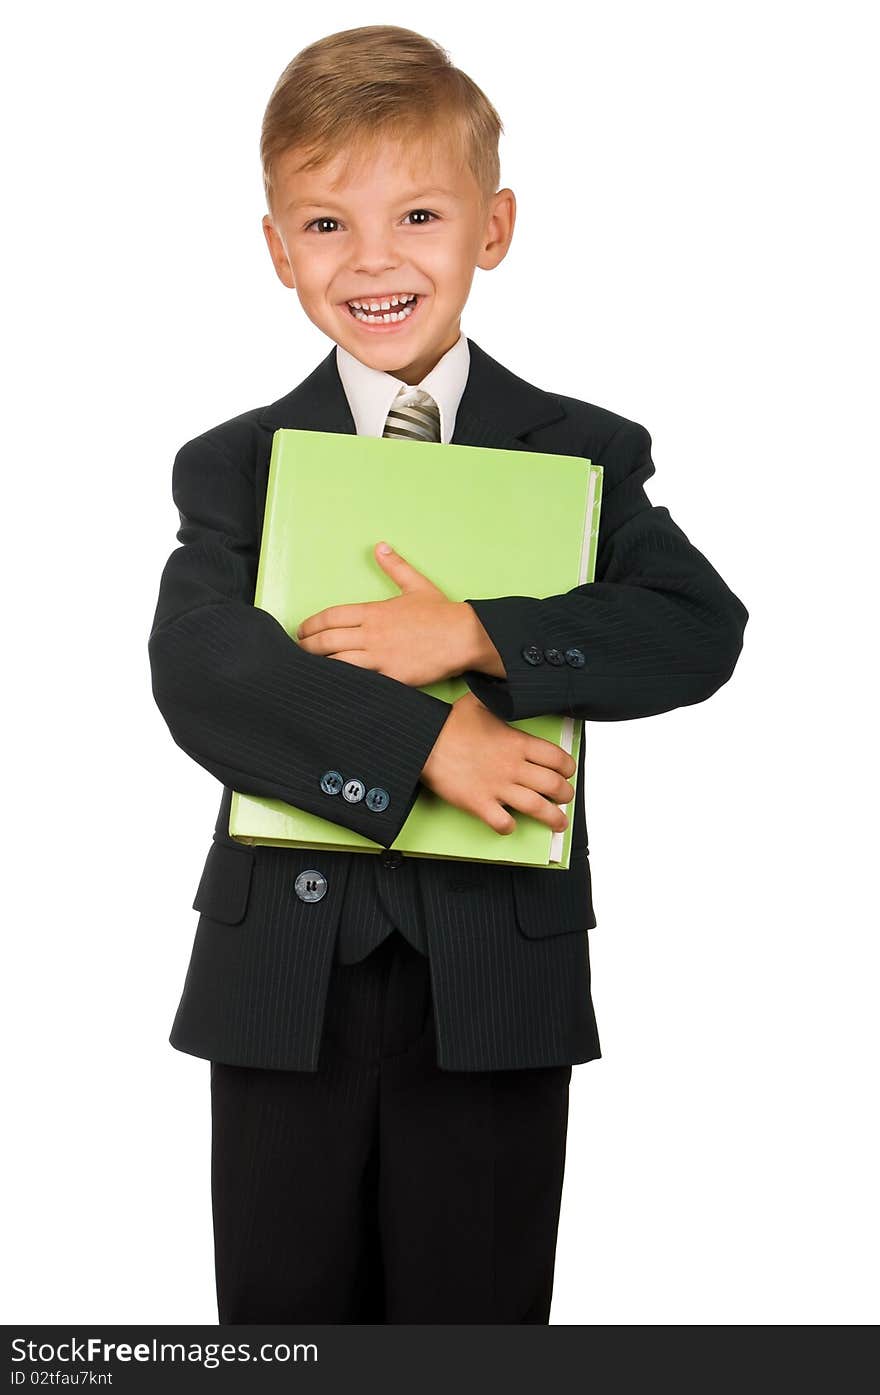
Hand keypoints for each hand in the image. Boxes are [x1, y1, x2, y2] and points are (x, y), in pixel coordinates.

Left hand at [295, 542, 484, 684]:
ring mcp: (380, 657)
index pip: (331, 617)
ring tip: (309, 671)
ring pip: (337, 663)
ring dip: (320, 666)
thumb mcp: (417, 585)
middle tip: (299, 652)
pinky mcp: (391, 677)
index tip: (302, 631)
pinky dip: (343, 683)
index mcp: (374, 612)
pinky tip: (334, 686)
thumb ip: (395, 566)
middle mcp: (372, 634)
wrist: (464, 636)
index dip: (311, 625)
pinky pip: (360, 682)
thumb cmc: (442, 613)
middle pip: (326, 641)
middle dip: (307, 647)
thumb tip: (380, 547)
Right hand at [421, 691, 575, 835]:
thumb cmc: (448, 722)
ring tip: (559, 823)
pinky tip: (511, 824)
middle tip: (565, 798)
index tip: (567, 773)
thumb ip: (500, 698)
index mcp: (517, 742)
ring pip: (537, 808)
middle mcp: (512, 766)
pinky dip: (510, 827)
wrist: (422, 740)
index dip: (568, 768)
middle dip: (565, 795)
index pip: (557, 758)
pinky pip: (503, 822)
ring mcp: (497, 786)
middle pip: (554, 786)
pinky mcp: (478, 803)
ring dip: (553, 818)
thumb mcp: (480, 701)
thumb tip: (508, 685)